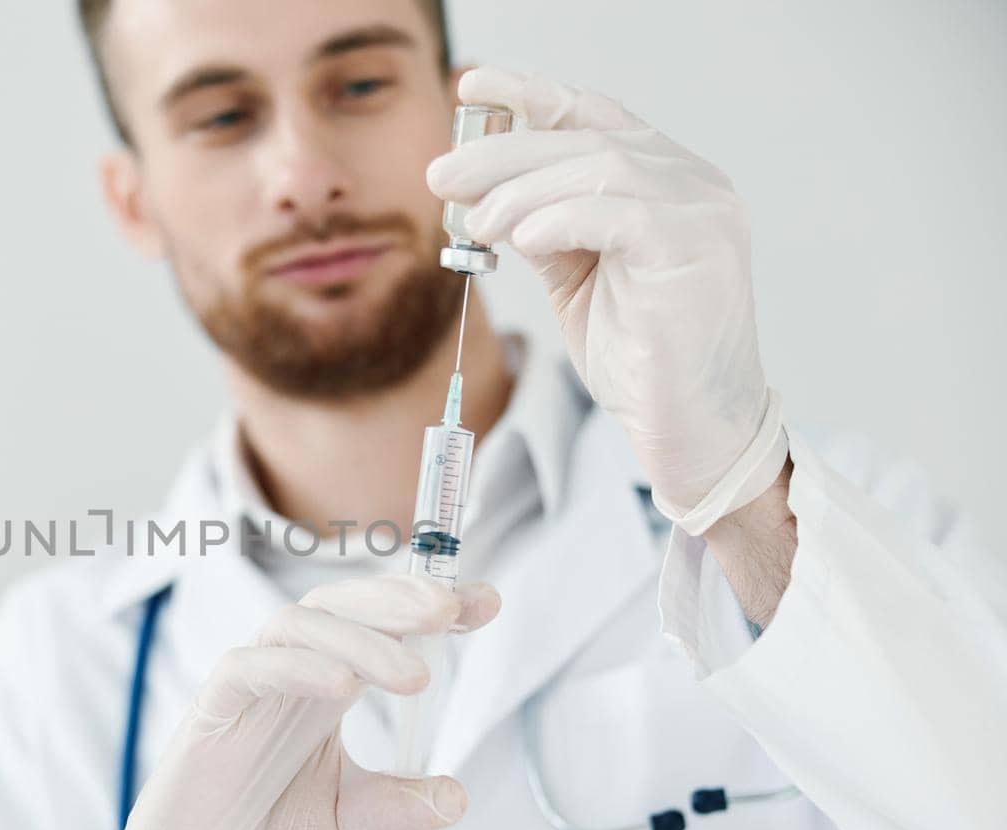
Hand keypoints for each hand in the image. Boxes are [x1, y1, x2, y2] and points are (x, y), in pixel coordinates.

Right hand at [89, 574, 500, 829]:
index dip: (429, 608)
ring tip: (414, 676)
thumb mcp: (351, 828)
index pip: (379, 628)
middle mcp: (291, 680)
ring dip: (360, 637)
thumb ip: (398, 804)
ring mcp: (249, 692)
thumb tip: (456, 795)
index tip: (485, 602)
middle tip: (448, 610)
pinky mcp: (211, 715)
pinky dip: (296, 666)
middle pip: (339, 606)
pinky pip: (248, 669)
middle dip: (397, 600)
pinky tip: (341, 684)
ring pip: (298, 624)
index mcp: (327, 694)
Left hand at [427, 68, 788, 534]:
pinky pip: (617, 212)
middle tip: (441, 174)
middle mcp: (693, 183)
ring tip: (473, 223)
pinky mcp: (697, 247)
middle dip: (503, 151)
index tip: (473, 86)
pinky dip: (559, 218)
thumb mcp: (578, 279)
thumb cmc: (640, 357)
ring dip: (521, 191)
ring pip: (597, 168)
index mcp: (666, 181)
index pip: (595, 116)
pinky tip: (520, 238)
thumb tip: (485, 197)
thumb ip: (546, 229)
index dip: (533, 94)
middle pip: (585, 138)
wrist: (691, 427)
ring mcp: (704, 211)